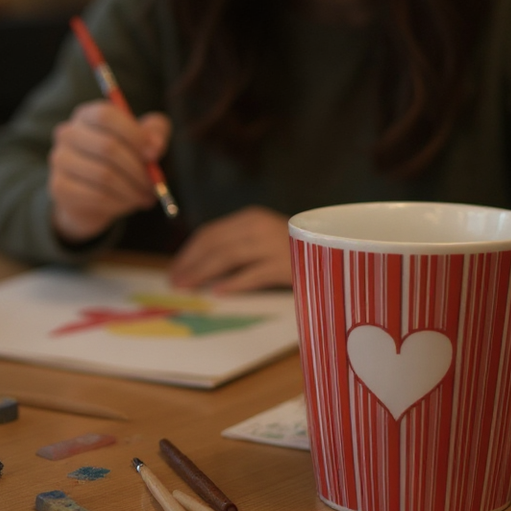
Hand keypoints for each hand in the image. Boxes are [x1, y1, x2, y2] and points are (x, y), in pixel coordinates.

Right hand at [48, 101, 170, 243]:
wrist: (93, 197)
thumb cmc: (122, 160)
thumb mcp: (143, 141)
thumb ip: (154, 134)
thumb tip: (154, 146)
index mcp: (88, 115)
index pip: (106, 116)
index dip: (134, 134)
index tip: (155, 153)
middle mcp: (68, 133)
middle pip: (107, 147)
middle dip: (137, 168)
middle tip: (154, 183)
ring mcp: (60, 160)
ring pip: (104, 175)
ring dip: (132, 190)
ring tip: (145, 196)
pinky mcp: (59, 187)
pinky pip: (96, 197)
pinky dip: (120, 203)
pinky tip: (128, 204)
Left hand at [169, 206, 291, 292]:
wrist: (334, 249)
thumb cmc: (292, 249)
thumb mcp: (261, 239)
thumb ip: (236, 247)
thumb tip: (199, 269)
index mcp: (250, 218)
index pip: (210, 233)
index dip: (189, 251)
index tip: (176, 268)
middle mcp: (259, 226)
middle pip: (214, 243)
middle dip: (191, 263)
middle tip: (175, 281)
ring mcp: (273, 243)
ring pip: (228, 257)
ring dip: (203, 273)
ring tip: (188, 287)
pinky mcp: (286, 263)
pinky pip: (254, 274)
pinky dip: (234, 283)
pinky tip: (219, 292)